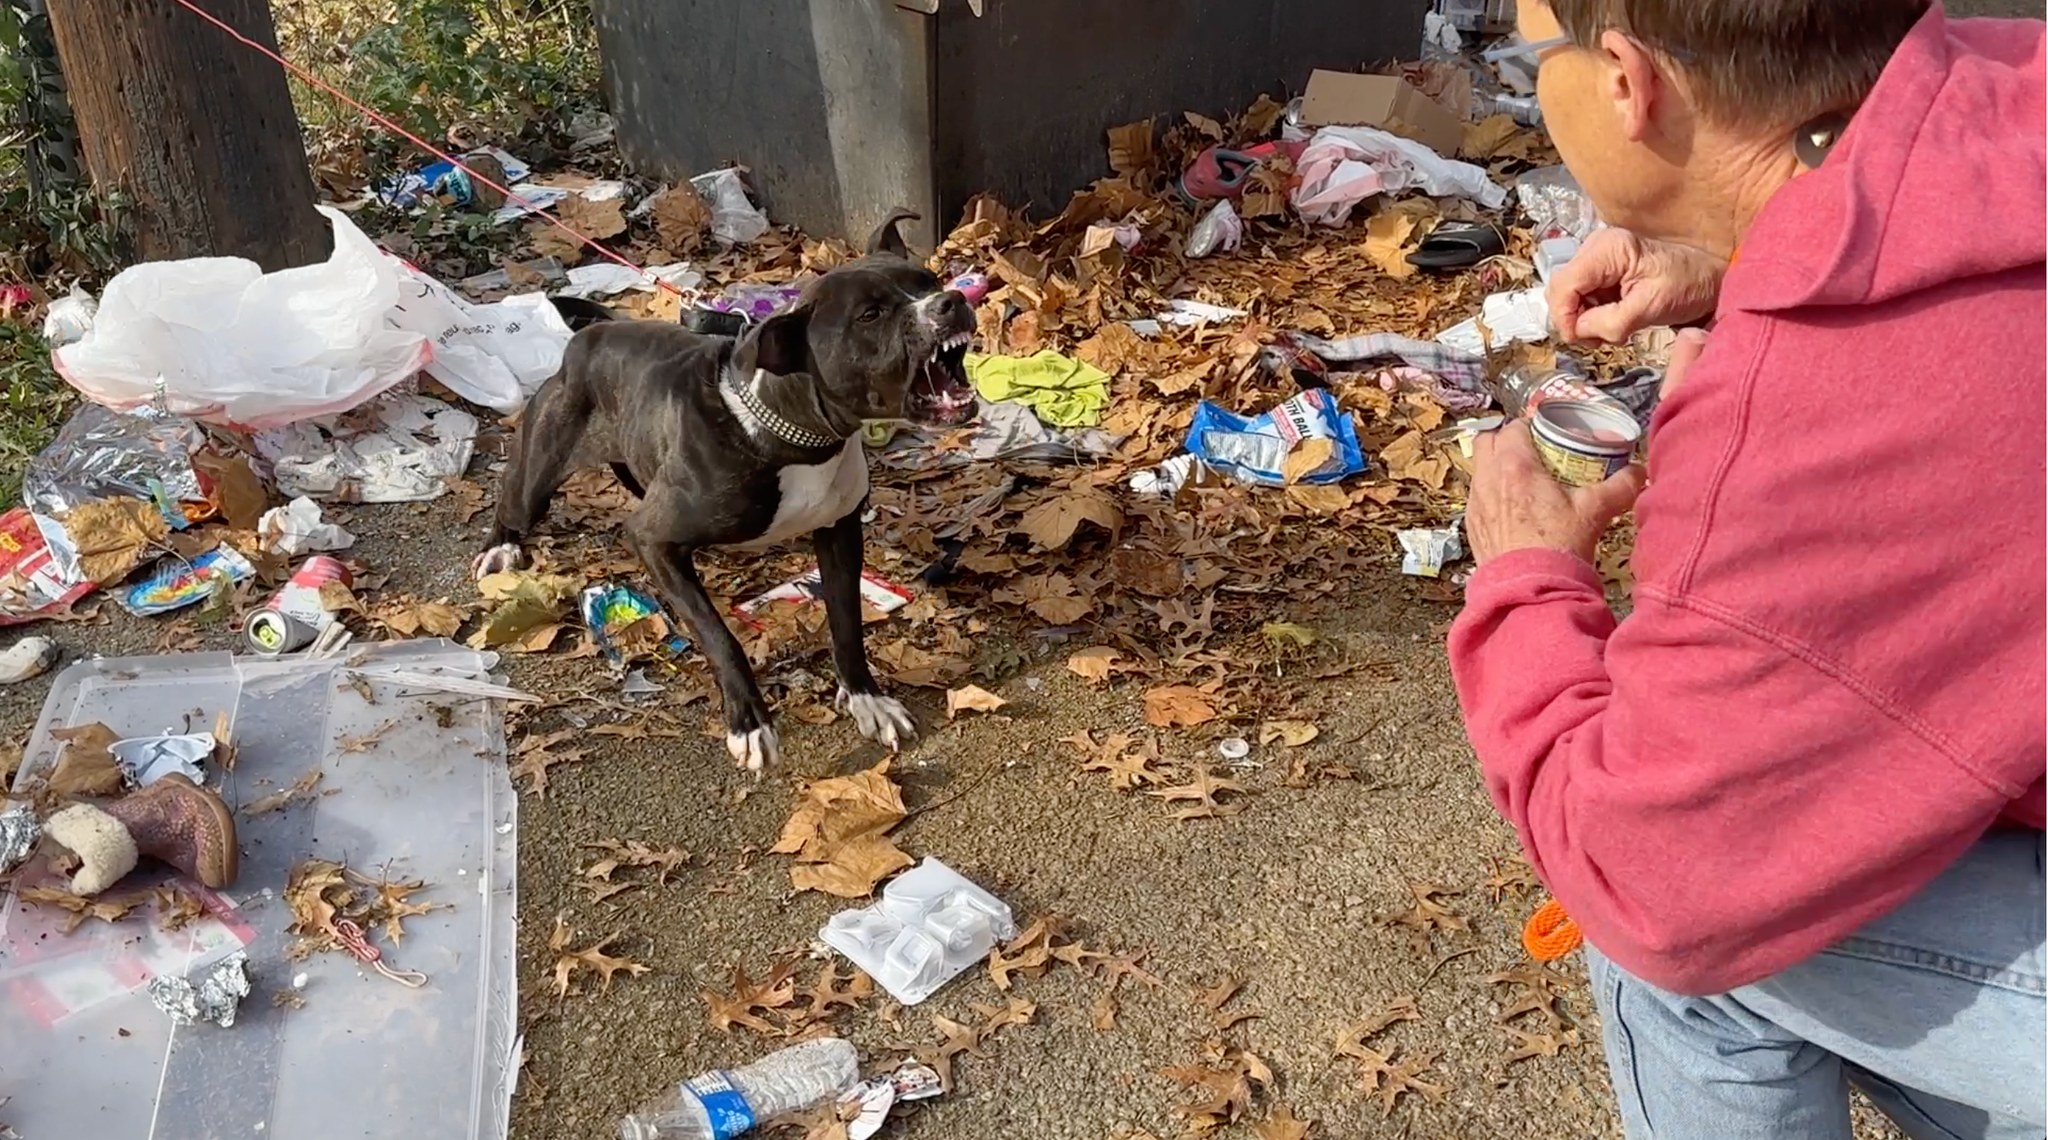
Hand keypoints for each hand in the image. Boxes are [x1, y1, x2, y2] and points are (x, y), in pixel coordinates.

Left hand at [1465, 328, 1708, 565]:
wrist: (1531, 590)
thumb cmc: (1560, 545)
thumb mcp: (1595, 511)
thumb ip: (1621, 486)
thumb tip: (1639, 472)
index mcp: (1514, 466)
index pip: (1514, 427)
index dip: (1531, 427)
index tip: (1547, 435)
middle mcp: (1487, 479)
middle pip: (1488, 440)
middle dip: (1507, 440)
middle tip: (1533, 452)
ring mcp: (1475, 502)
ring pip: (1479, 468)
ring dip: (1497, 465)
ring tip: (1524, 479)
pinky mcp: (1471, 524)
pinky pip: (1477, 495)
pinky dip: (1491, 492)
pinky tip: (1513, 508)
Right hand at [1547, 229, 1724, 344]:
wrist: (1708, 280)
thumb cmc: (1688, 287)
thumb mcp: (1650, 307)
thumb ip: (1610, 321)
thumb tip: (1578, 331)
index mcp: (1608, 249)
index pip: (1564, 284)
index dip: (1564, 316)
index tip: (1580, 339)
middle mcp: (1596, 247)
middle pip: (1560, 289)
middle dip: (1573, 318)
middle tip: (1598, 338)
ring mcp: (1597, 258)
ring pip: (1568, 295)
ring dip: (1582, 319)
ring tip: (1610, 329)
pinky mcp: (1600, 270)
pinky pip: (1580, 296)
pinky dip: (1590, 314)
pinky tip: (1611, 320)